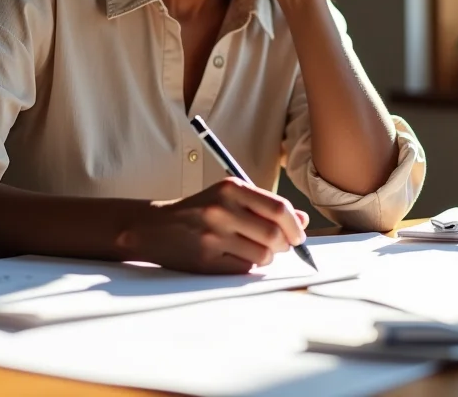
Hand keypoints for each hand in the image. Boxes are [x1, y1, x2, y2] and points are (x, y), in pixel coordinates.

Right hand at [119, 178, 309, 273]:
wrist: (155, 226)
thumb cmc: (199, 211)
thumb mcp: (229, 197)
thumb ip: (265, 206)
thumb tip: (302, 219)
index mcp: (231, 188)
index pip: (279, 208)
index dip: (295, 225)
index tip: (299, 234)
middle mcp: (222, 209)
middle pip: (274, 234)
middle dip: (284, 244)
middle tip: (280, 246)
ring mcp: (213, 235)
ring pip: (263, 255)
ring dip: (267, 257)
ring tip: (255, 251)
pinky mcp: (205, 259)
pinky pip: (244, 269)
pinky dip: (248, 266)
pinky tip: (237, 257)